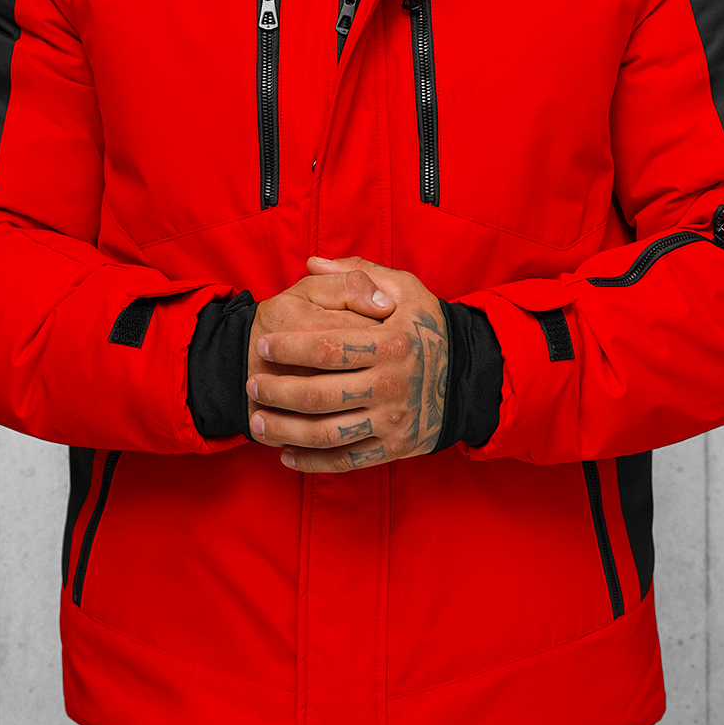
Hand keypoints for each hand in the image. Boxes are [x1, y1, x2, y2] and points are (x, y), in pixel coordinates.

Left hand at [247, 255, 447, 472]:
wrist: (471, 376)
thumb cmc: (428, 328)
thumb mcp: (405, 289)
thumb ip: (358, 274)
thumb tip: (312, 262)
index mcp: (391, 343)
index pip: (326, 348)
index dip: (288, 348)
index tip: (264, 346)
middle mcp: (391, 385)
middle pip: (318, 394)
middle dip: (276, 391)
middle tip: (252, 384)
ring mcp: (393, 420)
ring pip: (326, 433)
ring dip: (285, 430)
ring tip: (258, 420)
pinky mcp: (394, 447)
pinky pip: (347, 460)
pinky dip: (313, 462)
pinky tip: (287, 454)